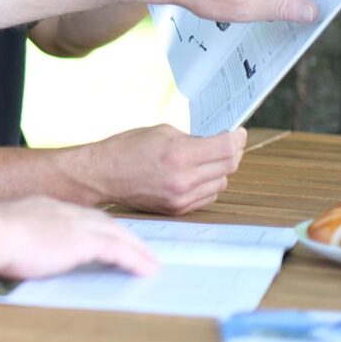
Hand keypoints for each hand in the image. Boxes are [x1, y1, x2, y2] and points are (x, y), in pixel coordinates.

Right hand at [0, 196, 157, 278]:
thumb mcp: (8, 230)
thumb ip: (20, 235)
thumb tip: (17, 248)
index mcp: (46, 206)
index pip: (80, 214)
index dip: (98, 224)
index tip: (109, 231)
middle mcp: (64, 211)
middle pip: (104, 220)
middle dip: (124, 232)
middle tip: (140, 245)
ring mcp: (74, 224)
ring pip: (117, 233)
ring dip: (136, 248)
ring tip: (150, 261)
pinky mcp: (81, 242)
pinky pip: (117, 250)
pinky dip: (135, 259)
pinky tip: (146, 269)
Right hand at [64, 125, 245, 214]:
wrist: (102, 175)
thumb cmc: (126, 148)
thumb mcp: (161, 131)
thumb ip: (191, 138)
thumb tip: (215, 143)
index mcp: (179, 155)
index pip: (226, 149)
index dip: (237, 138)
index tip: (238, 132)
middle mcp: (183, 179)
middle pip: (228, 166)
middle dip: (232, 152)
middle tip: (230, 142)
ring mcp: (181, 198)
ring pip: (221, 183)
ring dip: (219, 169)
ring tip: (205, 159)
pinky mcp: (177, 210)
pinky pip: (207, 196)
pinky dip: (208, 184)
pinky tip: (194, 174)